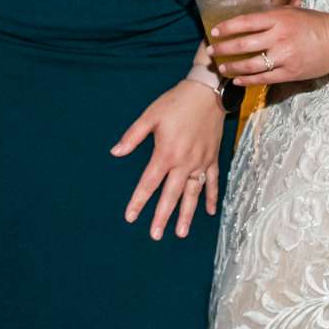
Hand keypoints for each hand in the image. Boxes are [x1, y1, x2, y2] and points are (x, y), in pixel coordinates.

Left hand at [110, 80, 223, 239]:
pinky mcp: (212, 158)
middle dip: (162, 216)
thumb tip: (115, 153)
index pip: (149, 183)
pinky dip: (211, 197)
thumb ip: (133, 136)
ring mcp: (200, 162)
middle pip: (171, 195)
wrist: (207, 92)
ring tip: (180, 233)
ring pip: (193, 194)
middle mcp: (184, 162)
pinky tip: (210, 212)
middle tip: (155, 235)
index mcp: (166, 153)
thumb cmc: (176, 102)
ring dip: (187, 214)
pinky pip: (212, 181)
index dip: (139, 201)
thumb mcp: (150, 115)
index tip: (130, 216)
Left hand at [209, 6, 328, 87]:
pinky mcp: (290, 72)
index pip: (245, 22)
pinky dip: (248, 80)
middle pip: (243, 45)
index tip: (214, 32)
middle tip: (210, 52)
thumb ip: (271, 15)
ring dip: (232, 67)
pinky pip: (264, 78)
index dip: (227, 28)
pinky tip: (238, 80)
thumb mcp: (293, 11)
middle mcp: (279, 37)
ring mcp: (284, 56)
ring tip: (222, 67)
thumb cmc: (316, 23)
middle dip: (223, 49)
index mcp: (278, 18)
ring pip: (250, 64)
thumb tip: (249, 19)